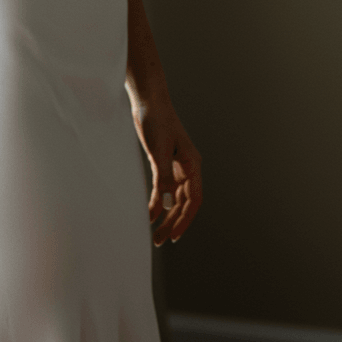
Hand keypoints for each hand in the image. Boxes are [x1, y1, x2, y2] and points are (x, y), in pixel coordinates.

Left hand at [131, 95, 202, 246]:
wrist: (148, 100)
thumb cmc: (157, 120)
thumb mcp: (159, 150)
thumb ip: (163, 179)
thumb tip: (167, 206)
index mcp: (193, 165)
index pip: (194, 199)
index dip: (185, 220)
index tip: (174, 236)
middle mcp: (187, 168)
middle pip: (184, 202)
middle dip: (173, 222)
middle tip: (160, 240)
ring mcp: (176, 166)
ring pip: (174, 198)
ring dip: (166, 216)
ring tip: (155, 234)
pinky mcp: (163, 163)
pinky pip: (163, 189)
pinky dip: (157, 202)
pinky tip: (149, 214)